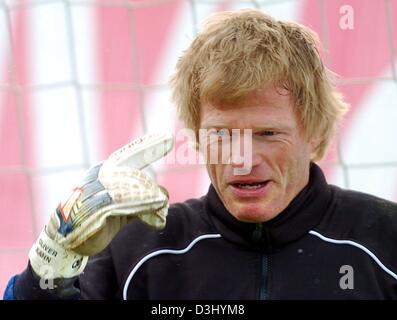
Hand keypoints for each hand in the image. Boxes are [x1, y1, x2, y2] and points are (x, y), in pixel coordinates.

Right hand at [28, 133, 173, 278]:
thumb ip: (140, 200)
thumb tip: (163, 196)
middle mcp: (99, 175)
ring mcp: (93, 189)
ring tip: (162, 207)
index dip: (149, 147)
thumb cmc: (95, 221)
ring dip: (150, 200)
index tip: (169, 137)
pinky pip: (123, 204)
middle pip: (134, 176)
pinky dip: (143, 209)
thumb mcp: (121, 207)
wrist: (65, 241)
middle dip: (150, 190)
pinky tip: (157, 217)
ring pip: (130, 189)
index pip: (130, 155)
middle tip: (162, 203)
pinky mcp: (93, 206)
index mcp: (105, 170)